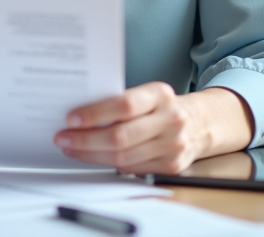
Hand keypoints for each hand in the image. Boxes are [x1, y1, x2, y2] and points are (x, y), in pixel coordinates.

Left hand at [53, 83, 253, 174]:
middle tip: (63, 137)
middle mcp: (170, 120)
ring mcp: (173, 146)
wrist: (200, 123)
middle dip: (86, 139)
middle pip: (121, 136)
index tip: (71, 118)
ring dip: (91, 154)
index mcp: (160, 94)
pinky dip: (108, 165)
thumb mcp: (147, 94)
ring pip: (123, 157)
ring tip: (71, 148)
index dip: (95, 114)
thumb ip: (121, 102)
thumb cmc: (162, 106)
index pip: (123, 105)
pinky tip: (92, 157)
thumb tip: (80, 114)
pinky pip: (132, 169)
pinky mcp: (171, 167)